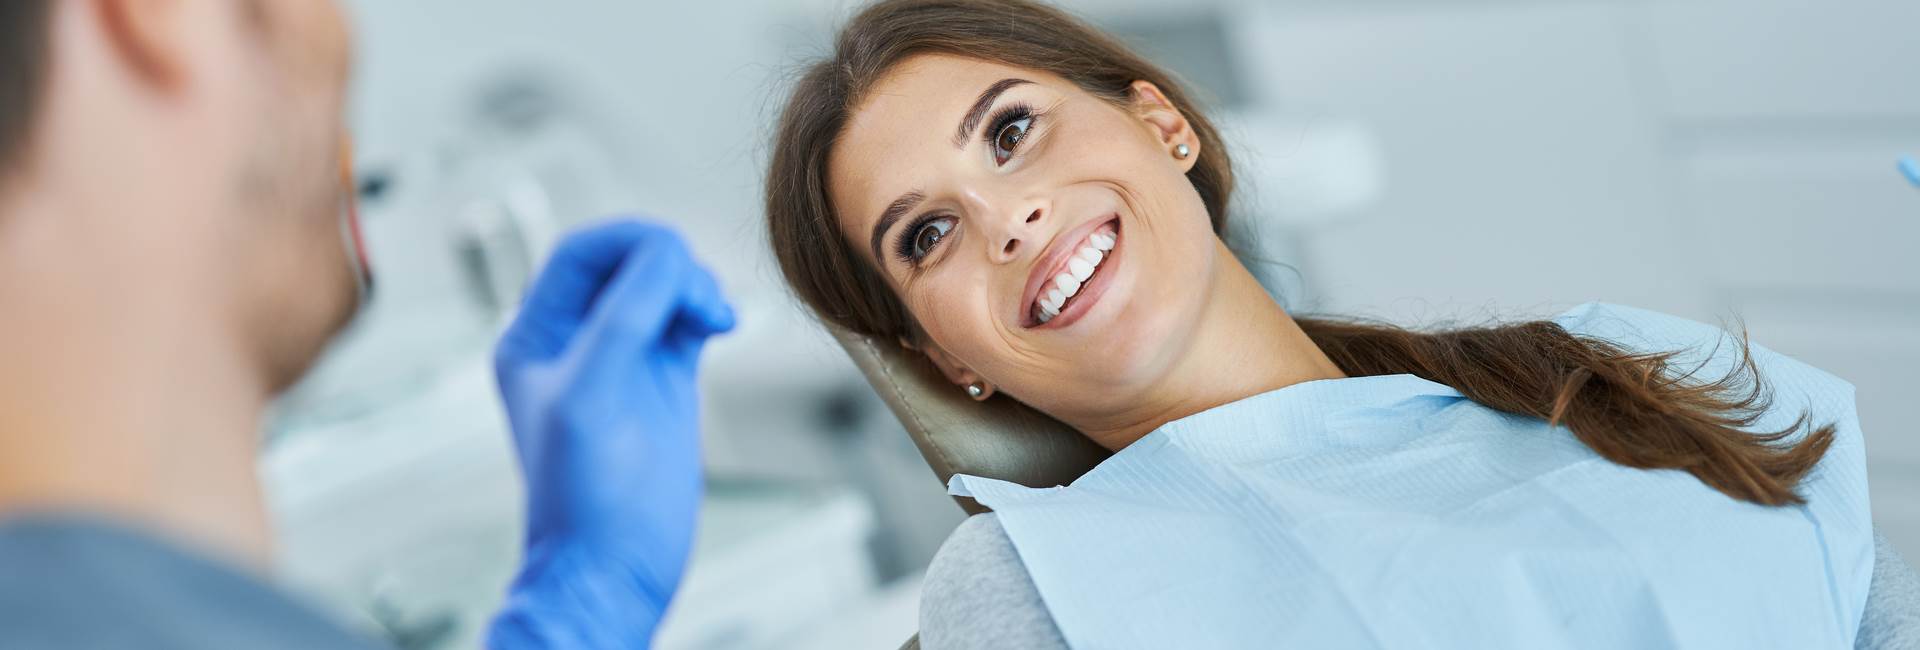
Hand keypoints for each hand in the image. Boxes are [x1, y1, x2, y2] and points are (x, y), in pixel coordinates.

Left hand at [486, 219, 733, 648]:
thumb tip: (666, 253)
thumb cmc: (582, 497)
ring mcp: (623, 357)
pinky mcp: (664, 378)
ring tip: (712, 316)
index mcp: (535, 335)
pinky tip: (723, 324)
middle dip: (669, 264)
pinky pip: (686, 317)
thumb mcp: (591, 394)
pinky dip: (708, 308)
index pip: (581, 253)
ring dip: (694, 284)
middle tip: (699, 297)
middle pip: (627, 261)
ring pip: (662, 284)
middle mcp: (576, 339)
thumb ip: (623, 317)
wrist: (614, 565)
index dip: (629, 240)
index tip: (674, 254)